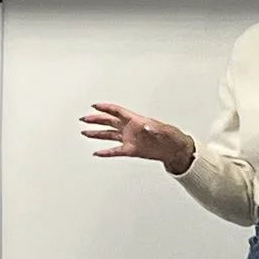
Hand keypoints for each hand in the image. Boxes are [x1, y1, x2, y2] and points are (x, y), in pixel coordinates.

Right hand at [80, 102, 194, 172]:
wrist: (174, 149)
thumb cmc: (171, 136)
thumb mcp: (163, 130)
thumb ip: (153, 129)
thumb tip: (147, 127)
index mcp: (136, 120)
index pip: (117, 111)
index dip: (106, 108)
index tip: (95, 105)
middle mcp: (130, 128)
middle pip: (109, 121)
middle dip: (96, 119)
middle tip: (84, 118)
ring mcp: (129, 139)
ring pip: (109, 135)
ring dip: (97, 133)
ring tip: (85, 132)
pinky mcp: (131, 150)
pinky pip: (115, 151)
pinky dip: (106, 152)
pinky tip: (98, 152)